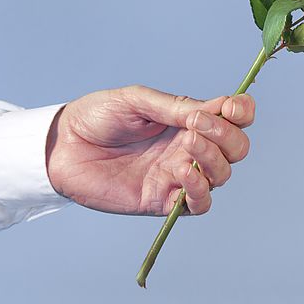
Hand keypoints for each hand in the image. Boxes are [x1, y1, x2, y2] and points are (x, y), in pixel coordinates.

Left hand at [45, 85, 254, 215]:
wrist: (61, 146)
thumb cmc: (97, 116)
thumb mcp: (138, 100)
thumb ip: (176, 107)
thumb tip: (213, 111)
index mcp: (189, 120)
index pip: (235, 118)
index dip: (242, 113)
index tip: (229, 107)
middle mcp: (190, 148)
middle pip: (236, 149)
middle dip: (228, 137)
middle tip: (196, 126)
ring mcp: (178, 175)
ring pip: (222, 175)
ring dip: (213, 160)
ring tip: (186, 144)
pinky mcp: (162, 200)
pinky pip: (198, 203)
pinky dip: (199, 189)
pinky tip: (182, 172)